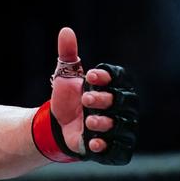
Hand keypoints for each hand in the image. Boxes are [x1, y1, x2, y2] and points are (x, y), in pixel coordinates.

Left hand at [49, 27, 123, 154]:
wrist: (56, 126)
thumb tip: (66, 31)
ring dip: (105, 123)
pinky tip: (92, 143)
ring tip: (89, 121)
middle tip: (86, 99)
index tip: (90, 76)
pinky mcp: (109, 147)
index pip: (119, 79)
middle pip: (123, 102)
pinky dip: (106, 146)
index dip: (108, 77)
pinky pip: (116, 150)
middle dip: (106, 100)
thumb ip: (67, 54)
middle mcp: (118, 108)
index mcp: (110, 88)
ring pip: (121, 125)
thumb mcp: (65, 77)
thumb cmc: (67, 100)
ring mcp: (115, 128)